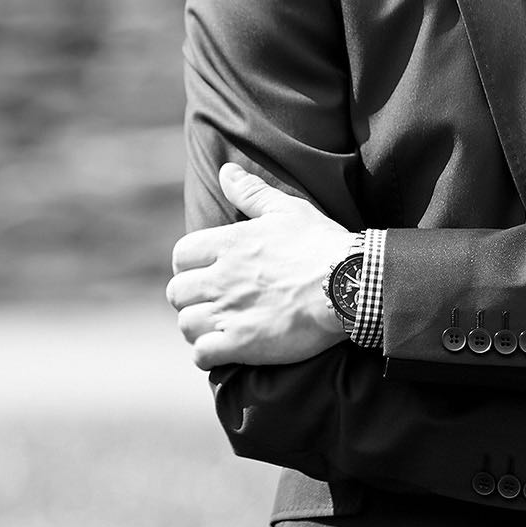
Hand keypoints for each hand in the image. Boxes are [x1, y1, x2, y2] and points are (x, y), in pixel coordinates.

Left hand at [167, 164, 354, 369]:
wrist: (349, 285)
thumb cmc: (321, 244)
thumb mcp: (287, 209)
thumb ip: (251, 192)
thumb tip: (225, 172)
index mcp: (228, 244)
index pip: (180, 255)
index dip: (187, 265)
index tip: (202, 273)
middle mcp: (221, 278)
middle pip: (177, 292)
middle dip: (189, 298)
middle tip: (209, 302)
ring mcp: (229, 312)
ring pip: (186, 324)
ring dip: (197, 327)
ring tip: (215, 327)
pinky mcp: (241, 343)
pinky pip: (202, 354)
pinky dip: (207, 354)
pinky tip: (223, 350)